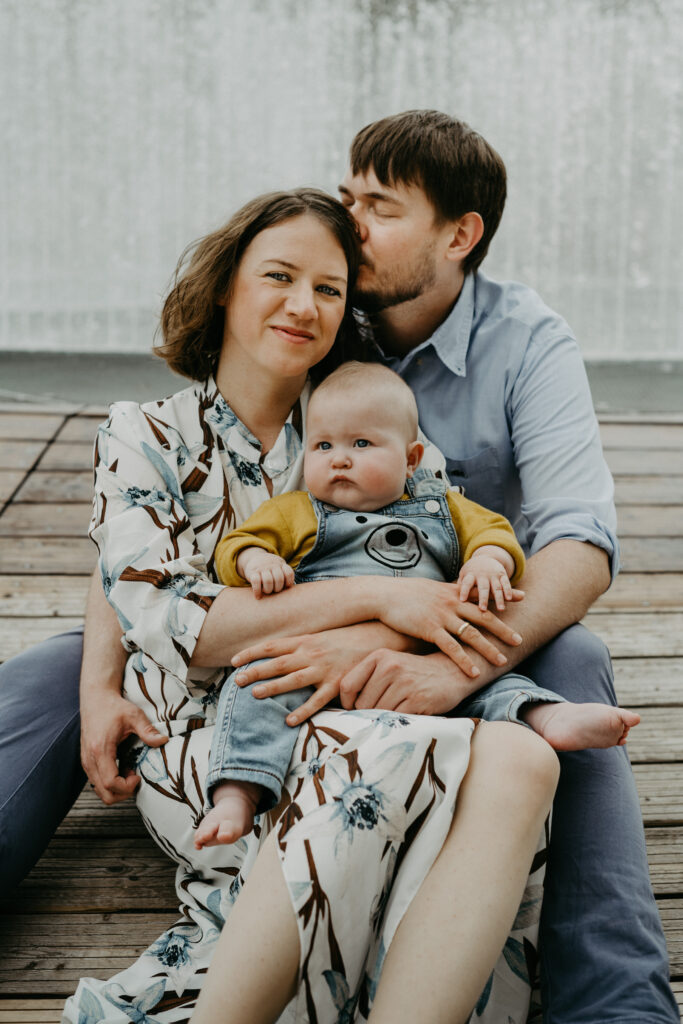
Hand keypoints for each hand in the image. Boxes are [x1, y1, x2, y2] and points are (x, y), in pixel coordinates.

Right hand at [80, 689, 167, 804]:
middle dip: (123, 793)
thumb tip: (164, 741)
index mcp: (100, 750)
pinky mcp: (87, 761)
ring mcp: (86, 762)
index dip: (127, 787)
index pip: (110, 783)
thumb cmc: (113, 706)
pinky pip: (97, 782)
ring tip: (130, 771)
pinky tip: (123, 768)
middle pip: (103, 793)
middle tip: (136, 778)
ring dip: (117, 788)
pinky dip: (110, 782)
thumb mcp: (134, 715)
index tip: (138, 776)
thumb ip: (148, 731)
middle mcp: (89, 759)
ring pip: (99, 791)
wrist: (95, 698)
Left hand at [231, 625, 408, 725]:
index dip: (252, 653)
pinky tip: (289, 720)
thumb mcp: (321, 638)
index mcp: (305, 641)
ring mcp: (323, 669)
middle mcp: (311, 653)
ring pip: (293, 679)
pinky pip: (317, 700)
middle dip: (255, 671)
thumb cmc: (346, 640)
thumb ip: (301, 646)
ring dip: (272, 687)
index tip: (234, 660)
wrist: (377, 638)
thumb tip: (280, 654)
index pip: (272, 646)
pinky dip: (302, 711)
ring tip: (255, 695)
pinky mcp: (337, 684)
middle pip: (278, 663)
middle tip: (237, 681)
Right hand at [238, 549, 294, 598]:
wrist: (253, 557)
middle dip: (278, 588)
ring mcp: (262, 568)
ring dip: (268, 590)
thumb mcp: (279, 566)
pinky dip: (257, 591)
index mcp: (281, 564)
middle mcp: (272, 565)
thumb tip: (290, 589)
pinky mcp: (252, 572)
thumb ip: (284, 574)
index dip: (289, 582)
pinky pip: (256, 582)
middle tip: (274, 590)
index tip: (285, 586)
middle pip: (279, 579)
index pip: (289, 573)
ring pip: (268, 580)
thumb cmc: (269, 568)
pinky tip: (258, 596)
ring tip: (266, 591)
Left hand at [340, 650, 475, 714]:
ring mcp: (404, 683)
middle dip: (368, 713)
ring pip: (378, 713)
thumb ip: (368, 679)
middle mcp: (390, 667)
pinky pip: (395, 719)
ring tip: (396, 712)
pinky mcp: (417, 699)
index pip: (347, 685)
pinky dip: (397, 723)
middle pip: (362, 704)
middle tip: (382, 712)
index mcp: (379, 657)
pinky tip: (406, 716)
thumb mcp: (390, 666)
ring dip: (384, 719)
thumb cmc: (414, 673)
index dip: (347, 702)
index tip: (355, 709)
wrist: (451, 672)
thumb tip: (345, 707)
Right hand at [373, 578, 521, 677]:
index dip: (503, 596)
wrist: (384, 595)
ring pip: (472, 633)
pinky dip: (464, 660)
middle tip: (519, 640)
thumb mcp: (430, 589)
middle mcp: (452, 603)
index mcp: (453, 592)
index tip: (523, 597)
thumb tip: (456, 595)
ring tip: (502, 661)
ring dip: (488, 649)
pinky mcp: (430, 628)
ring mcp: (442, 615)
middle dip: (503, 629)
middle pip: (484, 616)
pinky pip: (451, 647)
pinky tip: (474, 671)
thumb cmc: (405, 594)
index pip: (483, 594)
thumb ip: (447, 593)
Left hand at [457, 555, 522, 610]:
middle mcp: (482, 575)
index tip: (462, 600)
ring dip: (499, 598)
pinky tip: (509, 599)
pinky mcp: (502, 575)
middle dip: (483, 598)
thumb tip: (451, 599)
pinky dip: (508, 590)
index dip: (464, 591)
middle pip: (483, 587)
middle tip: (482, 609)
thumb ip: (459, 586)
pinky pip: (506, 583)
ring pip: (496, 587)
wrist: (485, 557)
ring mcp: (493, 575)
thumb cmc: (471, 572)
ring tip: (501, 609)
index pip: (466, 583)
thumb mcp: (463, 575)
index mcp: (470, 575)